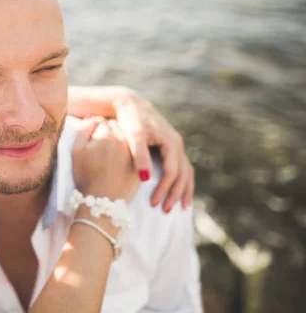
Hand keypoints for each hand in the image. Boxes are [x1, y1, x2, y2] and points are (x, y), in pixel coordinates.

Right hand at [72, 118, 139, 202]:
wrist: (101, 201)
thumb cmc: (85, 176)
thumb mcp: (76, 151)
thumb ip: (83, 130)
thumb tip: (93, 117)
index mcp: (105, 135)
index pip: (101, 121)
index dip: (95, 130)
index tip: (92, 140)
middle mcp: (122, 140)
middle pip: (116, 126)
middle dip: (109, 133)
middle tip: (102, 148)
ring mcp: (134, 152)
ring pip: (127, 137)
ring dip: (121, 141)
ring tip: (111, 157)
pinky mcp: (140, 163)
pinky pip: (136, 152)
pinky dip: (130, 154)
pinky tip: (119, 165)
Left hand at [111, 90, 193, 212]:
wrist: (129, 104)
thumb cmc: (130, 120)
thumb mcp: (133, 136)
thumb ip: (139, 156)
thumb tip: (145, 178)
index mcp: (171, 143)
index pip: (172, 173)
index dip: (164, 189)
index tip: (153, 203)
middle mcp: (177, 144)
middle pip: (183, 174)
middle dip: (176, 194)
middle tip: (166, 211)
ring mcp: (175, 145)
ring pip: (186, 171)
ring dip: (184, 190)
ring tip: (181, 207)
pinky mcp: (170, 146)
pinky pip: (181, 167)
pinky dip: (182, 181)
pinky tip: (178, 191)